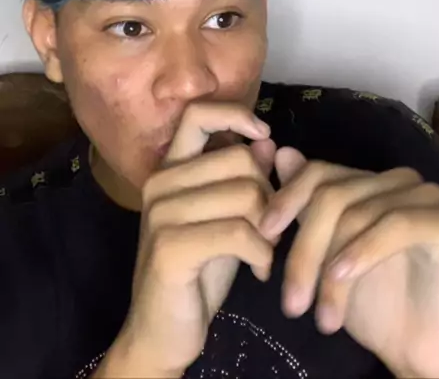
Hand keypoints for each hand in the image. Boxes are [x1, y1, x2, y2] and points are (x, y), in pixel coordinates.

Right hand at [101, 102, 276, 378]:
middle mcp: (160, 183)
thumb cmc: (198, 272)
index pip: (198, 114)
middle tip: (270, 228)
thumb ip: (243, 178)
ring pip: (246, 194)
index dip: (235, 114)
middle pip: (240, 160)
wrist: (162, 332)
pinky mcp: (171, 246)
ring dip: (270, 228)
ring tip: (266, 252)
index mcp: (170, 169)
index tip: (264, 135)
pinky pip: (240, 231)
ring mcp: (161, 213)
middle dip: (270, 194)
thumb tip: (268, 140)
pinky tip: (261, 271)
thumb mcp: (226, 218)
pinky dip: (262, 253)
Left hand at [259, 147, 438, 378]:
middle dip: (304, 250)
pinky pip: (396, 224)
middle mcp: (399, 181)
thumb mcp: (327, 258)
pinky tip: (342, 277)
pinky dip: (362, 251)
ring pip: (357, 214)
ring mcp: (427, 197)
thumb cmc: (375, 308)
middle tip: (290, 303)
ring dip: (330, 272)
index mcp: (369, 183)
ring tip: (321, 318)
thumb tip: (282, 154)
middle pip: (332, 195)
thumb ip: (307, 208)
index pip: (318, 173)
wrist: (424, 355)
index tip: (262, 236)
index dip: (286, 199)